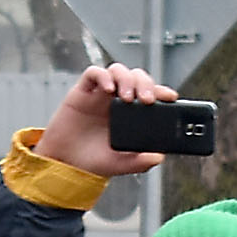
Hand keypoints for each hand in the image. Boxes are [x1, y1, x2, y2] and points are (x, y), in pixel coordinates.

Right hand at [33, 64, 174, 179]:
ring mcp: (100, 94)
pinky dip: (103, 76)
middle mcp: (117, 101)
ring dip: (126, 79)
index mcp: (131, 115)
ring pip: (117, 70)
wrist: (65, 164)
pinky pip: (93, 73)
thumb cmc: (93, 162)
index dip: (161, 91)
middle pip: (136, 77)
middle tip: (146, 99)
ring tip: (126, 97)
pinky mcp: (82, 91)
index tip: (171, 97)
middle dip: (145, 83)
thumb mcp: (121, 165)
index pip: (150, 94)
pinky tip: (108, 88)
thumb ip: (141, 162)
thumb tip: (159, 156)